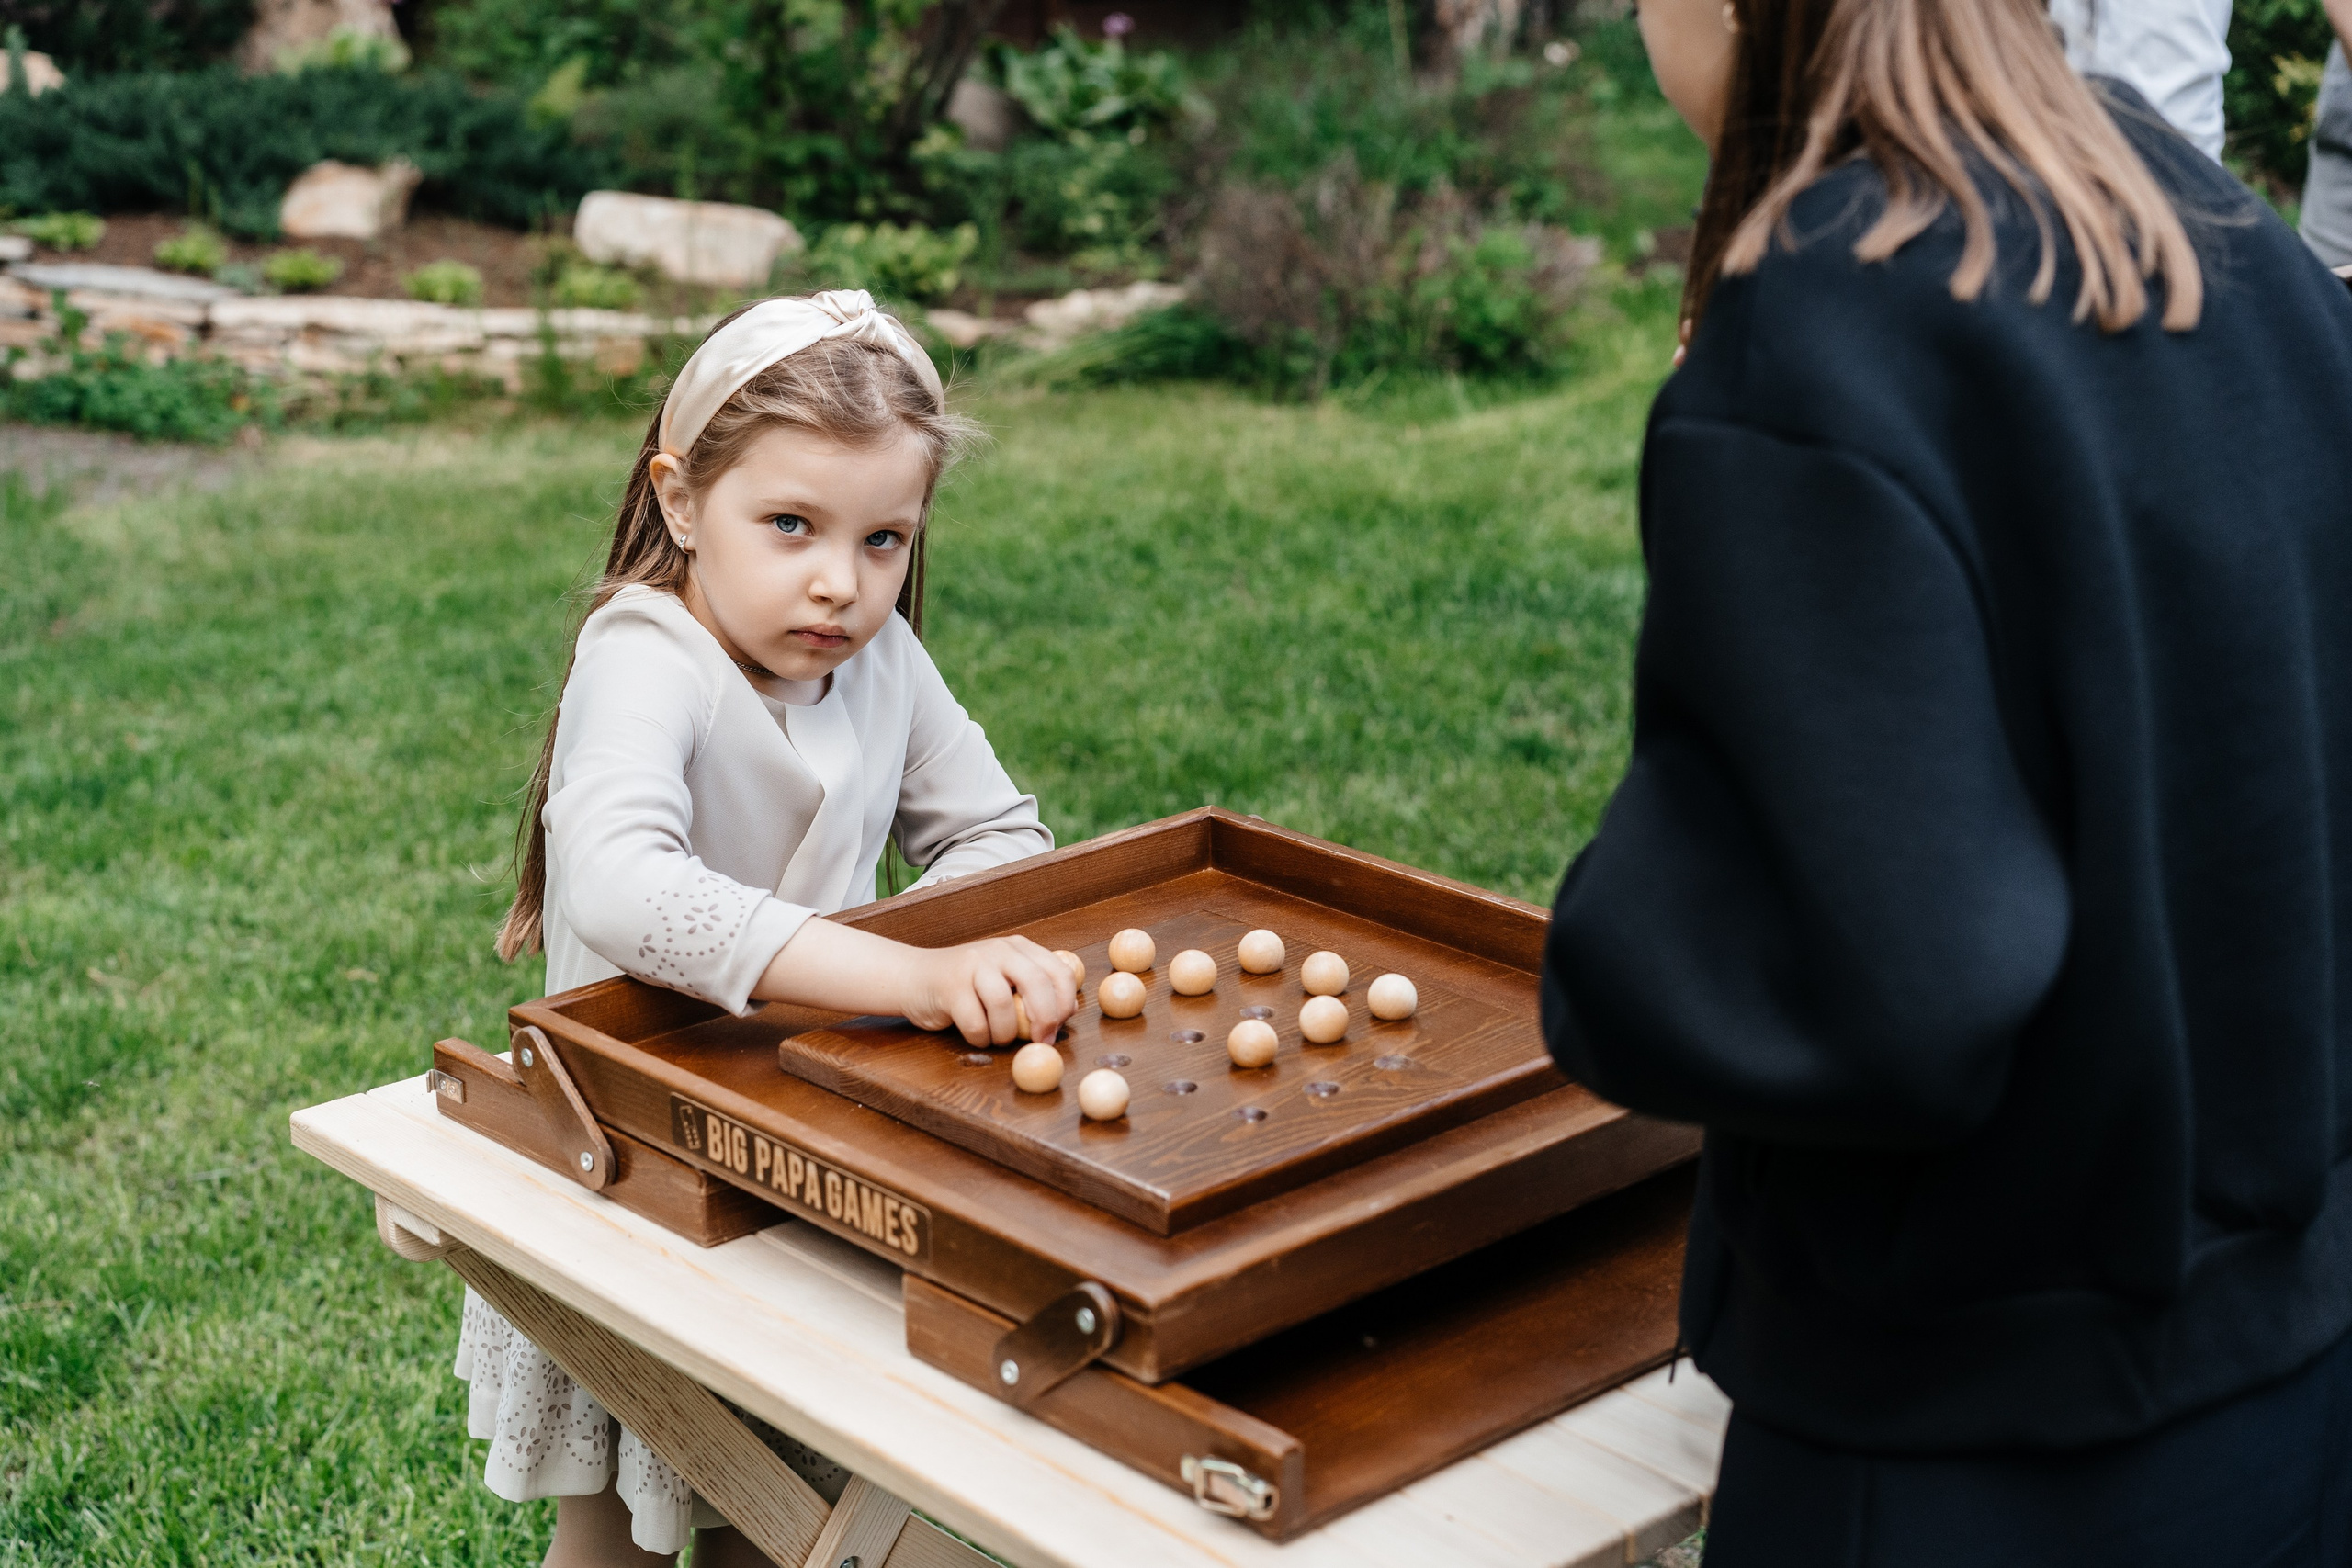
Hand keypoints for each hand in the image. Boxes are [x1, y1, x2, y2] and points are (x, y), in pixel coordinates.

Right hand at [898, 935, 1077, 1046]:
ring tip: (998, 1038)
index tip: (1060, 1026)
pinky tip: (977, 1036)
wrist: (914, 977)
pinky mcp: (950, 987)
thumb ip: (1034, 992)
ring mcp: (972, 966)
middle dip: (1044, 1018)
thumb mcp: (1005, 980)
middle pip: (1036, 983)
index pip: (1058, 971)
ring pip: (1003, 1005)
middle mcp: (998, 951)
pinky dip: (981, 1038)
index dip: (1065, 1002)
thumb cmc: (966, 986)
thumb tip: (1068, 1011)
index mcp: (1019, 948)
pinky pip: (975, 1023)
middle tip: (1041, 1041)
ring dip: (1006, 1033)